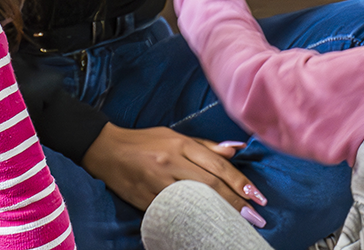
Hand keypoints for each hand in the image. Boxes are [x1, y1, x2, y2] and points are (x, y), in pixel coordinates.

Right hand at [81, 122, 264, 216]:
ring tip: (238, 223)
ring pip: (195, 199)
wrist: (107, 150)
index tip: (257, 195)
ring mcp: (158, 182)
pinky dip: (192, 219)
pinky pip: (174, 212)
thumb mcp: (174, 136)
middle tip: (255, 216)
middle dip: (236, 201)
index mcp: (180, 145)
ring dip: (219, 212)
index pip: (217, 164)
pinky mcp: (147, 199)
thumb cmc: (144, 142)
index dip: (239, 181)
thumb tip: (234, 149)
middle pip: (210, 184)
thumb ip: (204, 145)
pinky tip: (205, 227)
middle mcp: (171, 162)